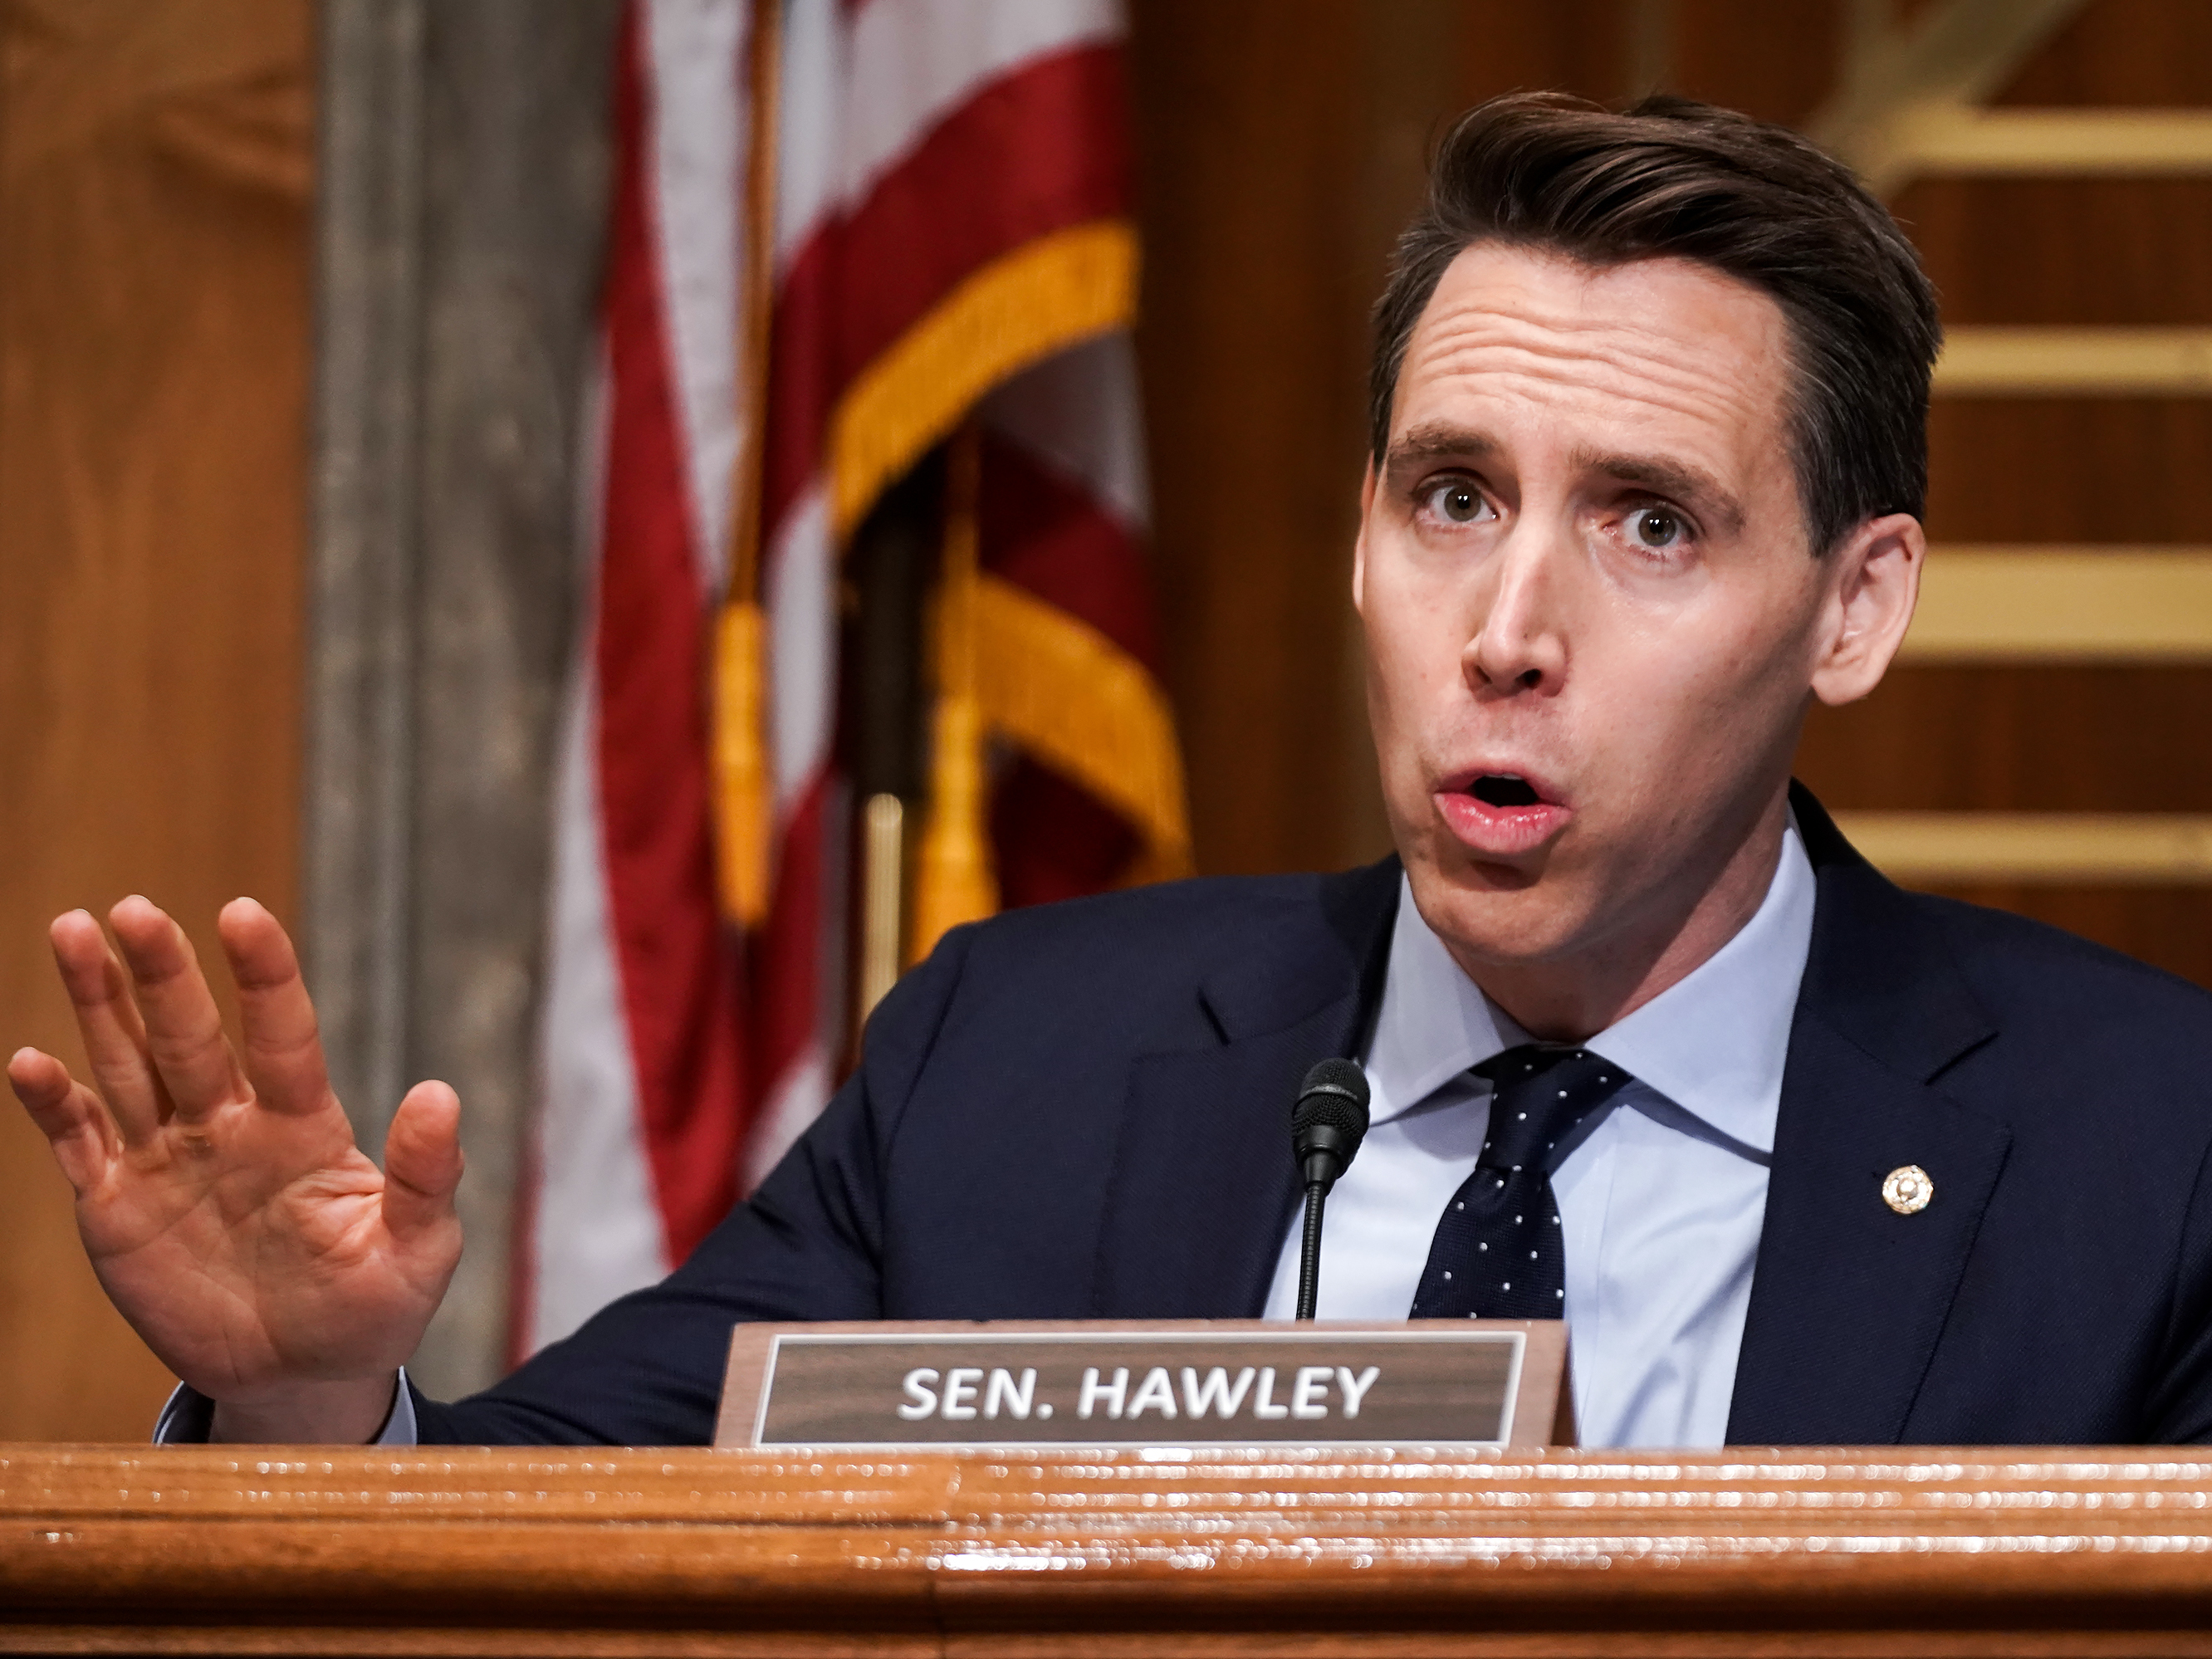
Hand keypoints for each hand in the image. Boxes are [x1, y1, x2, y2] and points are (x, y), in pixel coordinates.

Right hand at [8, 897, 461, 1441]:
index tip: (243, 912)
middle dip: (161, 973)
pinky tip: (30, 1061)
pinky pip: (81, 1144)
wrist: (304, 1376)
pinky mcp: (119, 1207)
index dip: (264, 975)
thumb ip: (424, 1177)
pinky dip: (55, 1104)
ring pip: (128, 1066)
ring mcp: (170, 1160)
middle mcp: (231, 1126)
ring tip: (75, 931)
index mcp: (304, 1127)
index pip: (283, 1035)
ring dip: (99, 1004)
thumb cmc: (371, 1307)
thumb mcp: (417, 1251)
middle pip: (190, 1036)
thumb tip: (441, 1095)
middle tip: (132, 910)